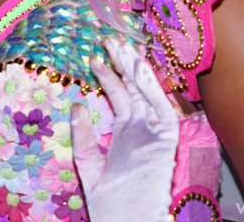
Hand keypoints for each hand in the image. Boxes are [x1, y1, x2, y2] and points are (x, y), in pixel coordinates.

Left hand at [72, 39, 178, 221]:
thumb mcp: (87, 162)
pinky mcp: (165, 141)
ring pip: (148, 94)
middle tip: (109, 40)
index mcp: (125, 134)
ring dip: (137, 69)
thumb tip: (78, 104)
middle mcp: (141, 130)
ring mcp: (154, 134)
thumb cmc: (109, 202)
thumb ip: (83, 134)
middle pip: (134, 89)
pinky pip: (161, 109)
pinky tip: (141, 69)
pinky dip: (152, 88)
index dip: (107, 76)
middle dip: (123, 64)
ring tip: (123, 47)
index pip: (119, 97)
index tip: (93, 58)